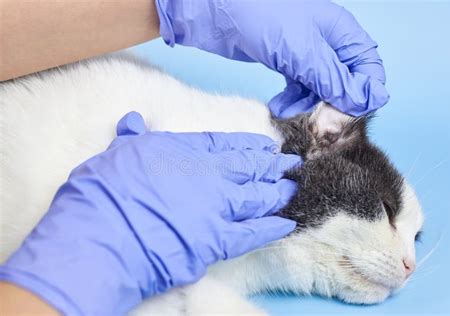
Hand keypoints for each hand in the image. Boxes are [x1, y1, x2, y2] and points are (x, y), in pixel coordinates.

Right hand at [0, 112, 300, 314]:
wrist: (101, 235)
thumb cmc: (103, 191)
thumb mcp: (114, 153)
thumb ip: (131, 137)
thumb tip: (133, 120)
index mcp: (183, 151)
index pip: (225, 144)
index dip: (248, 144)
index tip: (265, 145)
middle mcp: (207, 175)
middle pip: (249, 168)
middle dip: (272, 166)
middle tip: (293, 164)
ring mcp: (216, 207)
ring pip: (257, 197)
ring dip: (278, 192)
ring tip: (293, 187)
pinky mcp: (217, 241)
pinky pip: (253, 234)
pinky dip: (273, 229)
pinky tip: (288, 223)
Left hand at [155, 0, 388, 117]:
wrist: (220, 13)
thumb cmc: (263, 17)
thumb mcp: (303, 53)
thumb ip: (334, 80)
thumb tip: (365, 101)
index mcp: (341, 31)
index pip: (368, 67)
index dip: (362, 94)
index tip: (346, 115)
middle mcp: (329, 42)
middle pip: (345, 81)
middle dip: (332, 104)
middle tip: (317, 124)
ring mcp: (308, 53)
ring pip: (322, 89)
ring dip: (309, 105)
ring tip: (290, 112)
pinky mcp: (289, 62)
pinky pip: (301, 88)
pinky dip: (293, 100)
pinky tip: (280, 107)